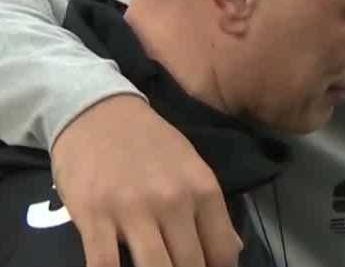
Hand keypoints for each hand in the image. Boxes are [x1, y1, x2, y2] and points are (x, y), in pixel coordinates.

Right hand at [51, 96, 240, 266]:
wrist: (97, 112)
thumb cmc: (149, 143)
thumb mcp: (192, 168)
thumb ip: (211, 211)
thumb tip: (233, 251)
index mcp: (202, 190)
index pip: (222, 251)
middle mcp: (173, 202)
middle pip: (190, 265)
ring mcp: (133, 210)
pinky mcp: (94, 217)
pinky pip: (104, 265)